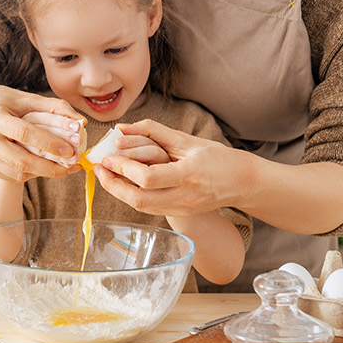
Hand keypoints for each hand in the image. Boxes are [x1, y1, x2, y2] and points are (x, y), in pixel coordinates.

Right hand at [0, 81, 83, 182]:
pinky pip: (11, 176)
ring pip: (17, 173)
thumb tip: (80, 122)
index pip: (25, 133)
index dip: (49, 143)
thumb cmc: (1, 99)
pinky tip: (44, 167)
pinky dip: (31, 174)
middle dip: (51, 167)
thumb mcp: (25, 97)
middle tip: (72, 165)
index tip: (70, 149)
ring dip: (43, 173)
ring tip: (64, 168)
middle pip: (21, 160)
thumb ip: (54, 108)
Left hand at [92, 120, 245, 217]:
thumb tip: (122, 128)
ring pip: (141, 207)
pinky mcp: (180, 214)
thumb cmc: (217, 158)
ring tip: (106, 175)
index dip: (123, 168)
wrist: (243, 183)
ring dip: (118, 192)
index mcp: (189, 175)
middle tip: (99, 168)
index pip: (148, 178)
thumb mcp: (187, 140)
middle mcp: (185, 196)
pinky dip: (132, 196)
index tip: (108, 156)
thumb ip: (153, 132)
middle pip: (139, 199)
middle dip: (113, 184)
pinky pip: (149, 208)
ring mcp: (182, 209)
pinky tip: (123, 184)